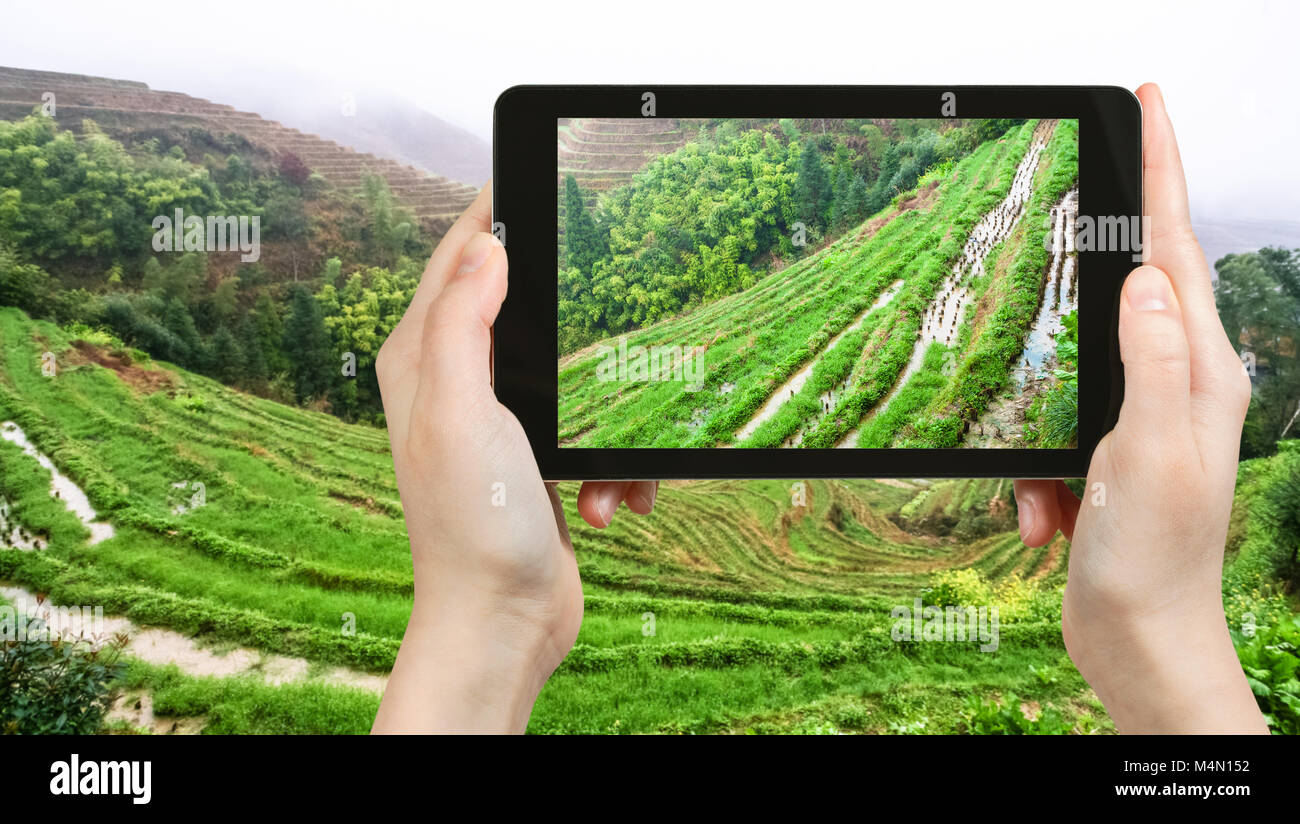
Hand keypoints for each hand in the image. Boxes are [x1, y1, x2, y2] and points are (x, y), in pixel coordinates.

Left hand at [370, 184, 657, 732]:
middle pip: (523, 306)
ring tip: (601, 470)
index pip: (455, 258)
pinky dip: (613, 464)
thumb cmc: (473, 527)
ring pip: (575, 370)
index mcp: (421, 359)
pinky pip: (595, 428)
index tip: (541, 177)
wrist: (505, 623)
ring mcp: (499, 422)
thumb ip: (462, 323)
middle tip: (616, 313)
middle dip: (576, 321)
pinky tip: (606, 502)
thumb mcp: (460, 411)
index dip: (496, 213)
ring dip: (606, 415)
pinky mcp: (538, 458)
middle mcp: (454, 383)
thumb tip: (487, 248)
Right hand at [1014, 85, 1266, 732]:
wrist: (1142, 643)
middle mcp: (1181, 384)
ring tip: (1047, 499)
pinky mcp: (1107, 454)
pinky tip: (1042, 523)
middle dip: (1100, 261)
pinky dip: (1032, 476)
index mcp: (1201, 372)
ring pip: (1074, 370)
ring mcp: (1144, 419)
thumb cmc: (1156, 561)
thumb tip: (1144, 276)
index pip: (1179, 248)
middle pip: (1135, 287)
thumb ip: (1150, 362)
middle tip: (1076, 205)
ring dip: (1042, 427)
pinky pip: (1050, 434)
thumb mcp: (1148, 455)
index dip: (1163, 170)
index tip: (1149, 103)